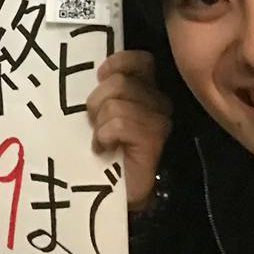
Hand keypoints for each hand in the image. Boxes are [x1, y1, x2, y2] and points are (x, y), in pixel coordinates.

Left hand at [85, 50, 171, 212]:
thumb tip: (93, 73)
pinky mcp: (153, 141)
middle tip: (94, 123)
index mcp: (148, 90)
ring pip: (116, 104)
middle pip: (119, 82)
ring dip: (99, 123)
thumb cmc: (105, 148)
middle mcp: (159, 103)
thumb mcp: (101, 112)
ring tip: (101, 140)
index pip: (140, 60)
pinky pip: (119, 124)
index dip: (118, 63)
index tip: (100, 77)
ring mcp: (159, 122)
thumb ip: (105, 91)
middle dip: (96, 102)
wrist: (116, 192)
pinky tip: (103, 149)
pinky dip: (103, 136)